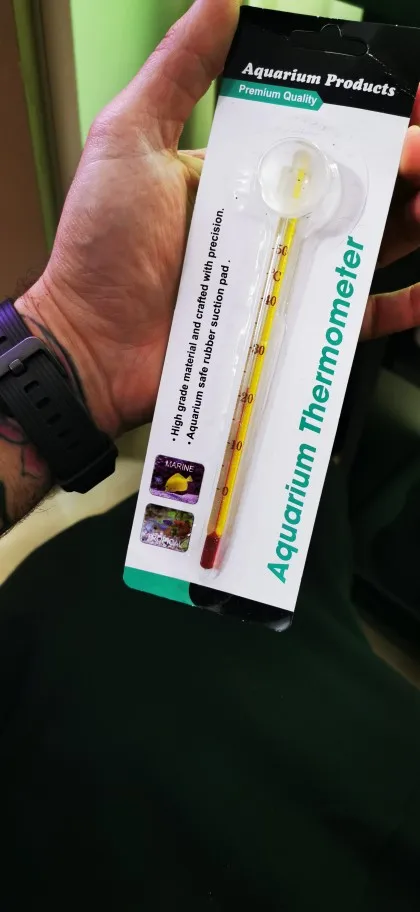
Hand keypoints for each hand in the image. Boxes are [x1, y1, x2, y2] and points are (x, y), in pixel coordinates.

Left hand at [16, 0, 419, 438]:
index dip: (368, 114)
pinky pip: (352, 318)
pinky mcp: (287, 330)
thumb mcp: (130, 141)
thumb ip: (178, 72)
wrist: (89, 345)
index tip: (407, 95)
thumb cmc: (100, 247)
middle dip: (404, 163)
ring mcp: (281, 277)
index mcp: (240, 175)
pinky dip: (398, 306)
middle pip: (355, 188)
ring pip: (365, 245)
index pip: (320, 135)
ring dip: (411, 220)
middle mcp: (269, 224)